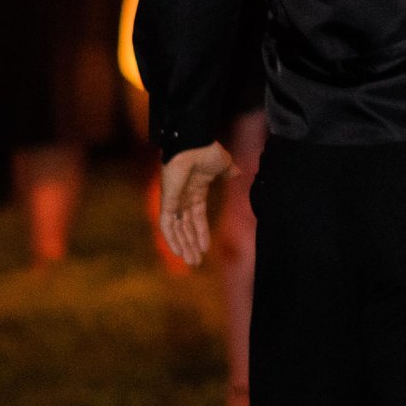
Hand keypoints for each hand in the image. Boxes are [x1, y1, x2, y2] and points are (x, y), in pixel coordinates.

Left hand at [158, 142, 233, 266]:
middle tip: (195, 262)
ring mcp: (174, 199)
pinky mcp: (167, 200)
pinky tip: (178, 251)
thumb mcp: (224, 164)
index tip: (206, 248)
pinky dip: (171, 238)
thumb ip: (229, 172)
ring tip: (191, 261)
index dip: (201, 233)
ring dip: (183, 246)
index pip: (197, 218)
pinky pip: (166, 224)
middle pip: (185, 227)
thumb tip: (238, 172)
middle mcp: (183, 198)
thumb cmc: (208, 151)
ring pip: (176, 229)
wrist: (195, 143)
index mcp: (196, 191)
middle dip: (191, 244)